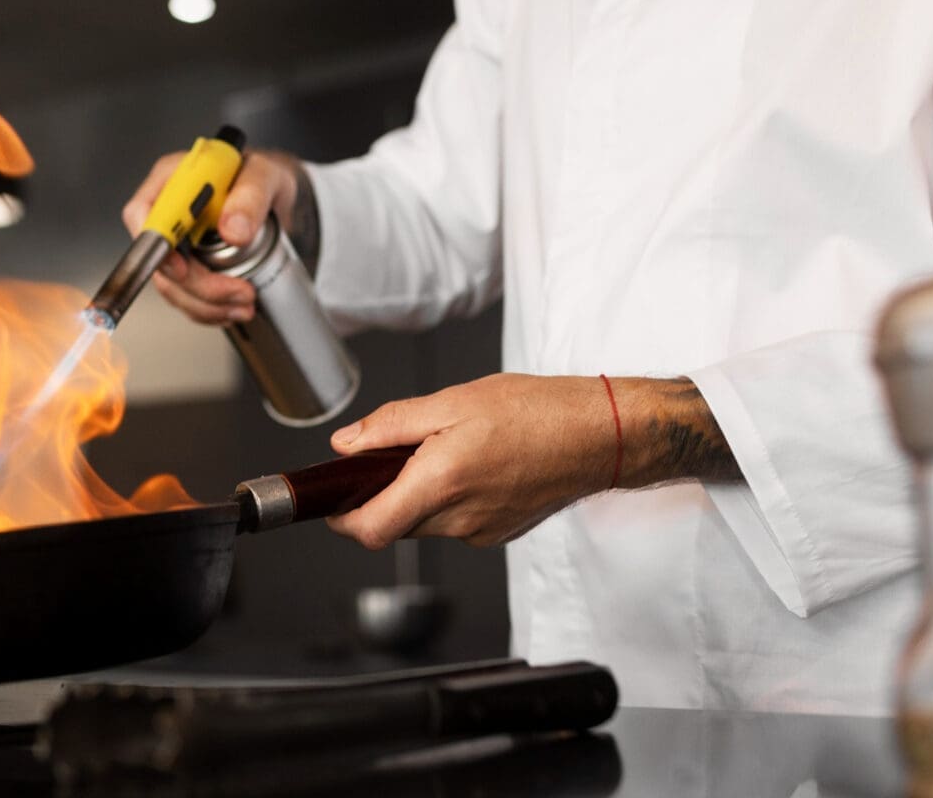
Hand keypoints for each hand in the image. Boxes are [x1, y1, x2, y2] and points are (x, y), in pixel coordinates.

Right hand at [120, 149, 301, 326]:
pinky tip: (232, 307)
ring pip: (172, 285)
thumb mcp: (265, 176)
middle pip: (158, 259)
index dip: (157, 245)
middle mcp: (168, 212)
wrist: (276, 196)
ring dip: (206, 304)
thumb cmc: (261, 176)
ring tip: (243, 303)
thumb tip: (233, 229)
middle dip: (197, 286)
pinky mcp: (189, 265)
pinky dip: (209, 309)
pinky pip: (186, 296)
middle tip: (236, 291)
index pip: (143, 213)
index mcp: (174, 180)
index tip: (183, 268)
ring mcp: (176, 241)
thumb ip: (250, 197)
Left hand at [325, 374, 738, 548]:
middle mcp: (458, 519)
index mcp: (440, 484)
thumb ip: (392, 426)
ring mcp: (481, 532)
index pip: (368, 529)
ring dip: (417, 495)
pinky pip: (455, 522)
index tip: (332, 498)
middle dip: (381, 495)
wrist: (600, 435)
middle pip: (393, 524)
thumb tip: (347, 445)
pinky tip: (472, 465)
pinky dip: (449, 499)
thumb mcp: (452, 401)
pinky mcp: (499, 533)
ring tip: (443, 450)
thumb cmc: (536, 411)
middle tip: (391, 454)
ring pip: (425, 523)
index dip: (339, 518)